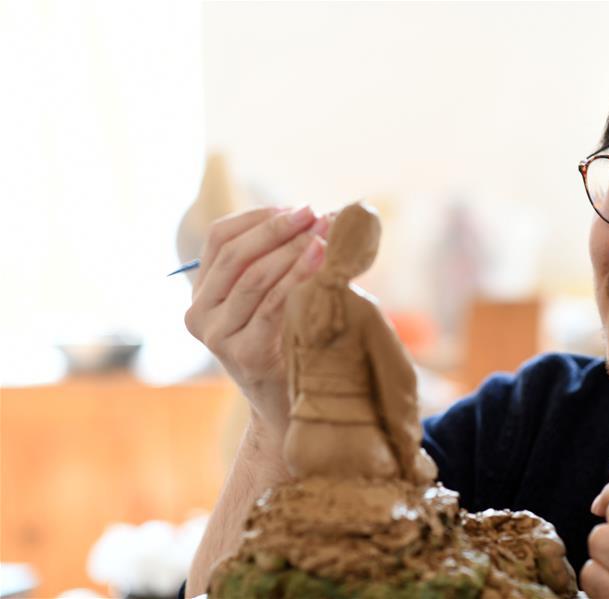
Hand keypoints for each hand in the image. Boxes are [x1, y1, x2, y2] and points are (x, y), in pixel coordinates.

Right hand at [184, 205, 330, 447]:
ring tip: (325, 232)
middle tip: (315, 213)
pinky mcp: (244, 353)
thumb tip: (321, 215)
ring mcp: (217, 336)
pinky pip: (272, 304)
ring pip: (253, 276)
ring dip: (292, 248)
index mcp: (202, 293)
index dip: (258, 218)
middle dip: (278, 228)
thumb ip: (281, 260)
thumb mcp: (275, 297)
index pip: (220, 238)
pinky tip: (322, 258)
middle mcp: (199, 313)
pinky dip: (298, 275)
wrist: (289, 404)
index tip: (297, 209)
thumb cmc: (289, 341)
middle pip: (235, 253)